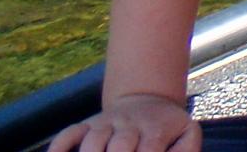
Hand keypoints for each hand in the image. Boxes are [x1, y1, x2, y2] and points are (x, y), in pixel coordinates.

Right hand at [50, 93, 199, 151]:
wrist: (148, 100)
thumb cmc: (168, 127)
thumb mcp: (187, 134)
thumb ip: (186, 151)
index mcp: (155, 128)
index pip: (149, 150)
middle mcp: (128, 124)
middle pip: (120, 146)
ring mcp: (105, 122)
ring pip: (93, 140)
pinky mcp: (87, 124)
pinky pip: (69, 133)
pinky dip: (59, 147)